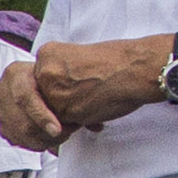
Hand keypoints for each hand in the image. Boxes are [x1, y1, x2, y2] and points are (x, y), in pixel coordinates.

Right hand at [0, 58, 67, 151]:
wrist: (29, 77)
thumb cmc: (44, 76)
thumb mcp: (57, 76)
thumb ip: (73, 96)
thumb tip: (94, 123)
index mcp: (15, 74)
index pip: (25, 97)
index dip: (42, 116)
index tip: (57, 130)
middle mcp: (4, 91)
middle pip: (23, 122)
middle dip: (48, 133)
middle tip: (69, 132)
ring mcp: (1, 109)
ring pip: (21, 135)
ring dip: (45, 140)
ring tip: (63, 136)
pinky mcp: (3, 125)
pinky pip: (19, 141)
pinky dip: (36, 143)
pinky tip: (50, 139)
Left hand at [28, 36, 172, 132]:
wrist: (136, 68)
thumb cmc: (114, 59)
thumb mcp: (77, 55)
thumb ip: (58, 71)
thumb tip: (48, 93)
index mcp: (46, 54)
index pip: (42, 80)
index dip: (61, 85)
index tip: (79, 80)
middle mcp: (45, 73)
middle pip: (45, 97)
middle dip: (63, 100)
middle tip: (87, 91)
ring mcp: (54, 93)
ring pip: (54, 112)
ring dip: (71, 112)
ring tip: (93, 99)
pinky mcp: (68, 112)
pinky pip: (67, 123)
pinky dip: (80, 121)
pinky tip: (96, 110)